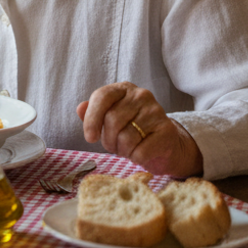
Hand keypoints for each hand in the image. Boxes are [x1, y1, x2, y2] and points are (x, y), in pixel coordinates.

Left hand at [77, 81, 202, 177]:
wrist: (166, 145)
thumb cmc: (132, 131)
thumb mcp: (109, 120)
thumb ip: (92, 113)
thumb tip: (80, 108)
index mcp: (124, 89)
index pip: (102, 96)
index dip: (92, 119)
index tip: (90, 138)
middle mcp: (141, 95)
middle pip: (112, 120)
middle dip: (108, 140)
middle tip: (115, 145)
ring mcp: (156, 111)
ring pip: (126, 138)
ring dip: (122, 150)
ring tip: (129, 149)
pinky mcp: (167, 131)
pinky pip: (141, 152)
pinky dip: (136, 158)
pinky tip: (141, 154)